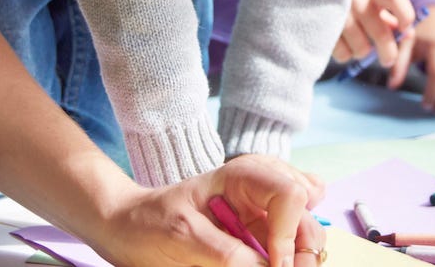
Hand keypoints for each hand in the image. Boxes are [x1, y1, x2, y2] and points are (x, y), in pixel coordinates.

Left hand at [95, 154, 326, 266]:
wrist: (127, 228)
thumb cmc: (149, 222)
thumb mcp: (182, 236)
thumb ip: (226, 254)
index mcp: (241, 177)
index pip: (290, 193)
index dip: (289, 234)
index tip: (274, 266)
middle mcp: (259, 189)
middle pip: (307, 214)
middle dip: (303, 250)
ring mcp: (262, 212)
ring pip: (307, 231)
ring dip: (299, 255)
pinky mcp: (259, 234)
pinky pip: (293, 240)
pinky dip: (293, 253)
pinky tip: (277, 260)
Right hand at [334, 0, 414, 70]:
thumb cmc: (354, 6)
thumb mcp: (373, 6)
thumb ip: (394, 18)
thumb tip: (408, 34)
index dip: (405, 15)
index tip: (405, 28)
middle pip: (381, 34)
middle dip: (388, 53)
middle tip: (387, 60)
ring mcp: (338, 13)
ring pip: (362, 49)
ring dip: (362, 52)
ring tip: (355, 43)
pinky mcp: (323, 27)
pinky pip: (344, 54)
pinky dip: (345, 54)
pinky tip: (341, 42)